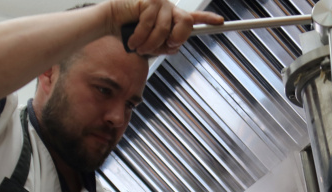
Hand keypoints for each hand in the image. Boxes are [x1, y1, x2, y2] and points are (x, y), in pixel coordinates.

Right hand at [107, 0, 222, 54]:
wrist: (110, 25)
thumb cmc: (131, 35)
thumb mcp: (152, 45)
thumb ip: (167, 45)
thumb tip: (176, 46)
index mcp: (172, 18)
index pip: (193, 17)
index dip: (208, 18)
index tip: (220, 21)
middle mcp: (168, 8)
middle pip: (185, 23)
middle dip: (176, 39)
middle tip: (164, 45)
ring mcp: (159, 2)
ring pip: (165, 29)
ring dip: (150, 44)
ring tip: (139, 47)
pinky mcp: (148, 0)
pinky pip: (150, 24)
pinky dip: (139, 37)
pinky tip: (132, 40)